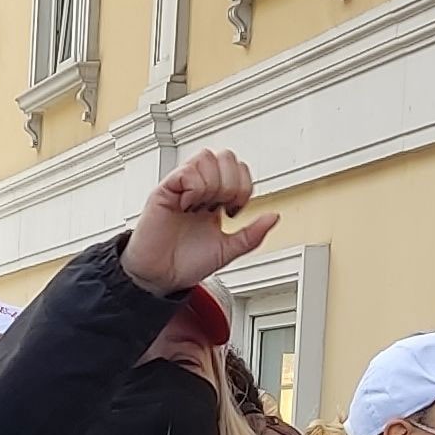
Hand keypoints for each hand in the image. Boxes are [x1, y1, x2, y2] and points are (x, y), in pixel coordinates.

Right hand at [118, 148, 278, 298]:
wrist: (160, 278)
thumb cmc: (185, 264)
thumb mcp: (227, 251)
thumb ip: (252, 235)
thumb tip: (273, 217)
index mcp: (215, 200)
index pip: (238, 170)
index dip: (244, 186)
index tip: (233, 212)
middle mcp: (199, 190)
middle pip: (225, 156)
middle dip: (231, 182)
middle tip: (221, 206)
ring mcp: (182, 188)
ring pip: (207, 157)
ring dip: (213, 183)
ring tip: (203, 206)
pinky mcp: (164, 192)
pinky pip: (185, 171)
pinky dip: (194, 187)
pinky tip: (189, 205)